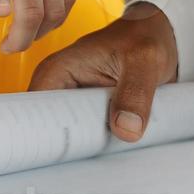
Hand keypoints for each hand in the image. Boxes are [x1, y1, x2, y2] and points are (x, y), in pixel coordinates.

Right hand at [29, 2, 178, 141]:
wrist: (159, 36)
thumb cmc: (145, 37)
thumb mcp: (144, 60)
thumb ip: (135, 93)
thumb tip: (126, 129)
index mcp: (57, 71)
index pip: (34, 114)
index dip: (42, 137)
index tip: (62, 155)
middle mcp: (59, 88)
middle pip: (49, 131)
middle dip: (66, 149)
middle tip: (90, 158)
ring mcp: (74, 102)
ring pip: (69, 137)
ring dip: (86, 148)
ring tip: (103, 154)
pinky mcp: (89, 112)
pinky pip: (86, 135)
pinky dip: (98, 144)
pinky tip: (111, 150)